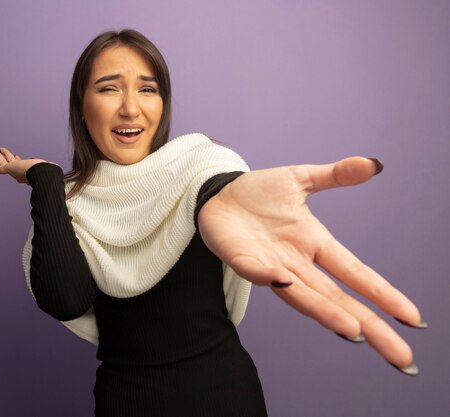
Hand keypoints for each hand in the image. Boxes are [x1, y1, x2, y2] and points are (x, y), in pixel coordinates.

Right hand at [0, 147, 53, 183]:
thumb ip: (49, 168)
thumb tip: (53, 167)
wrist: (42, 175)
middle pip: (11, 163)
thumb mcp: (48, 168)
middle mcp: (20, 173)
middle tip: (3, 151)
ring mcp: (14, 171)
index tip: (17, 156)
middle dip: (7, 157)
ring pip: (4, 163)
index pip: (21, 165)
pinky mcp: (10, 170)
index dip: (19, 160)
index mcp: (28, 173)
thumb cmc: (46, 172)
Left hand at [198, 157, 425, 373]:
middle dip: (368, 325)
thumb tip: (375, 164)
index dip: (382, 294)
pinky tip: (284, 281)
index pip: (355, 273)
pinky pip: (255, 271)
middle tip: (401, 357)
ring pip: (302, 294)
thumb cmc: (258, 193)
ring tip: (354, 331)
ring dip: (325, 312)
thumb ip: (336, 175)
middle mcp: (296, 262)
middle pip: (337, 298)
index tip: (413, 319)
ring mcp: (268, 263)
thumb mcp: (301, 179)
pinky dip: (269, 277)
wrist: (216, 193)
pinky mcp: (240, 258)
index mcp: (314, 244)